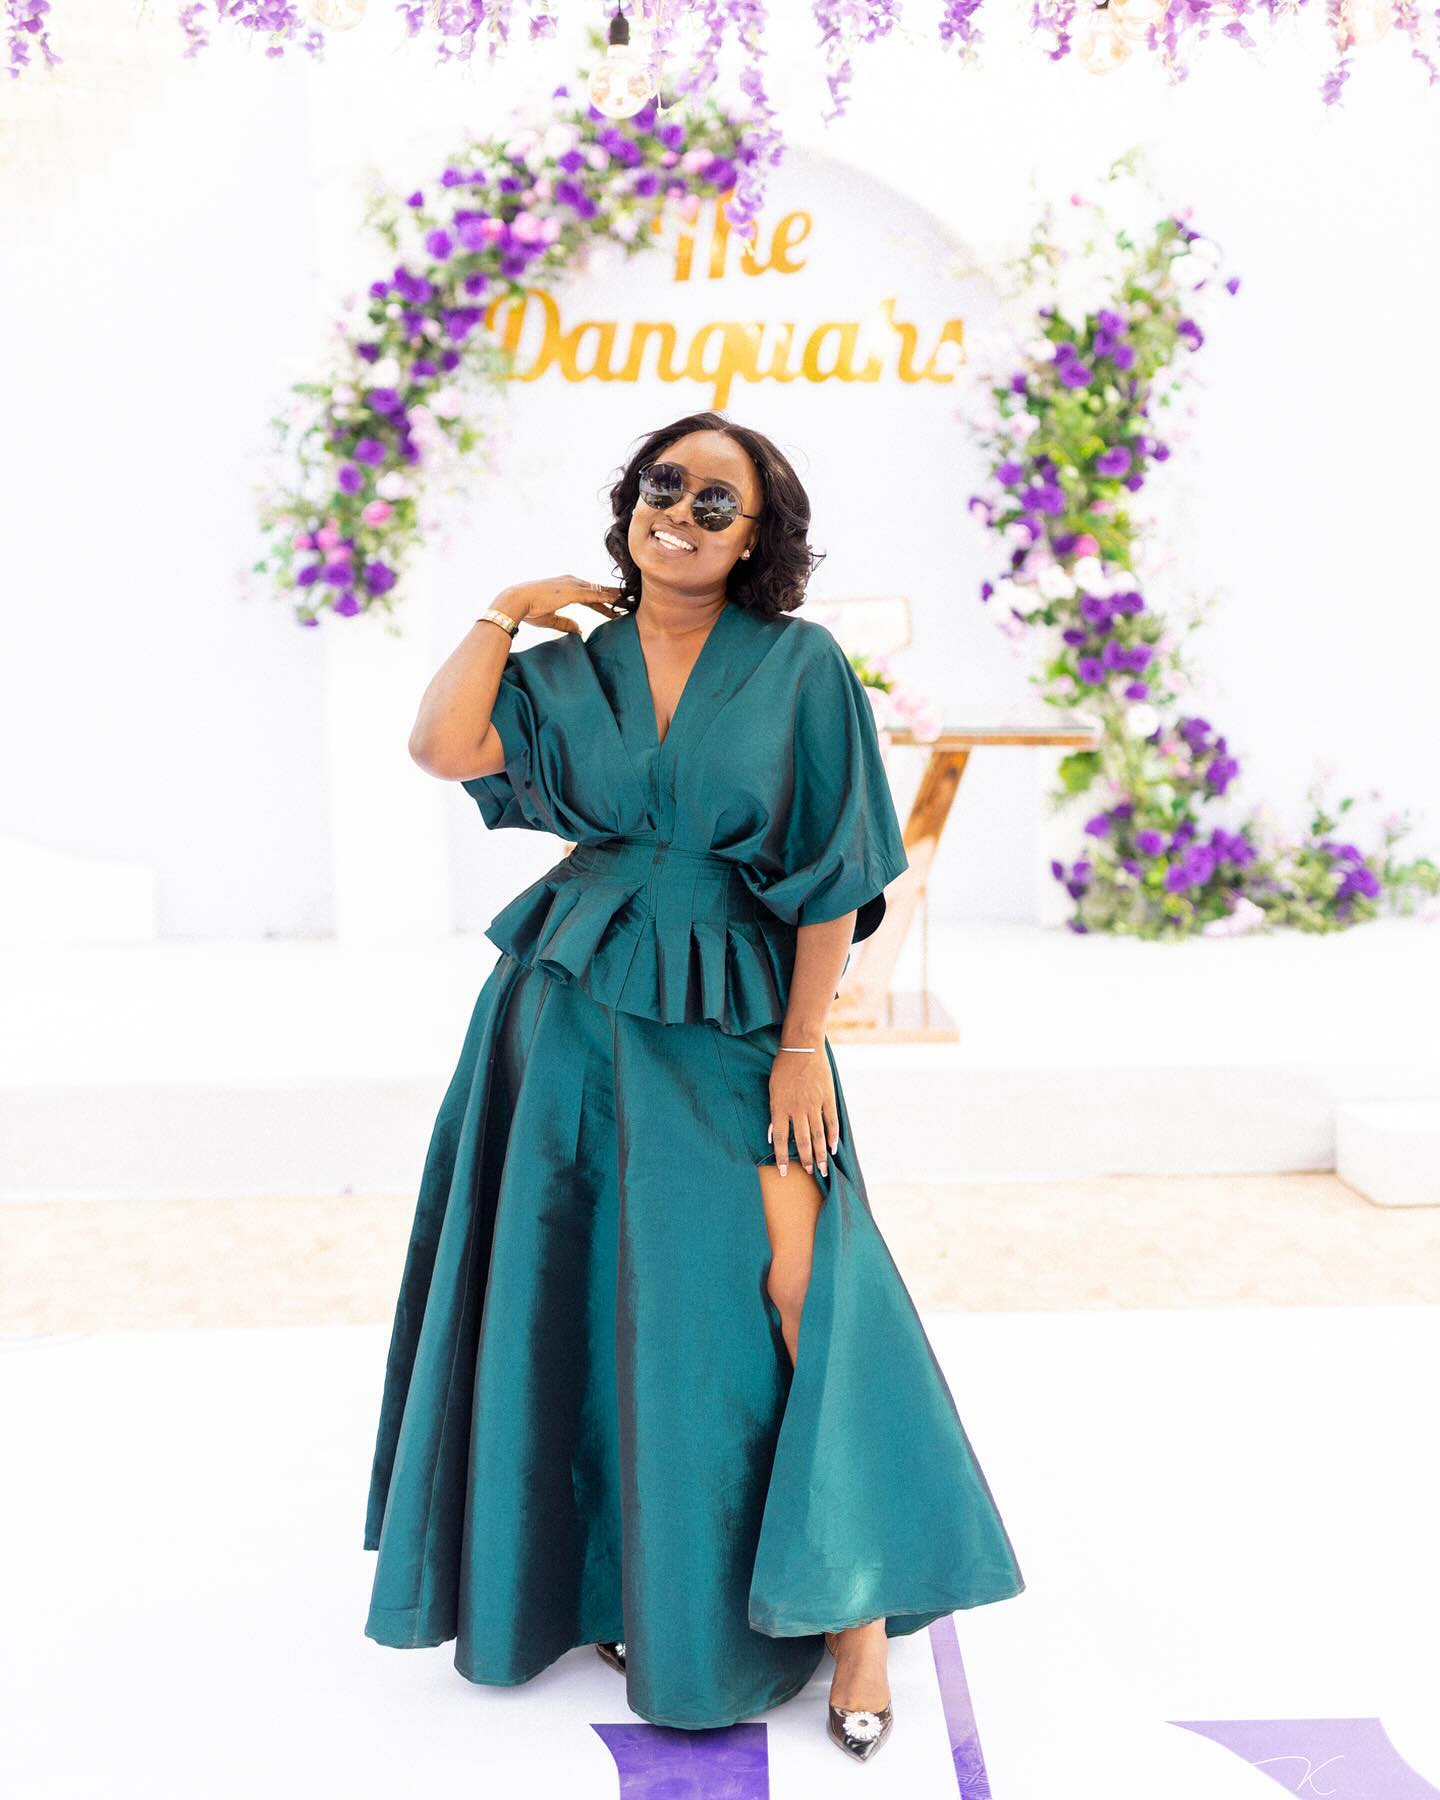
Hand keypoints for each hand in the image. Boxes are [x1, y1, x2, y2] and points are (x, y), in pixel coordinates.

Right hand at [499, 576, 626, 635]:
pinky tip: (619, 603)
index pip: (590, 596)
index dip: (604, 603)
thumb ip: (566, 623)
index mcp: (566, 587)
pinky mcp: (572, 591)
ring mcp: (573, 585)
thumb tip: (579, 630)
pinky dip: (608, 599)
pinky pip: (595, 595)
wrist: (516, 600)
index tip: (615, 610)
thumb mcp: (550, 618)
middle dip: (614, 598)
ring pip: (601, 591)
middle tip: (630, 604)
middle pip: (599, 591)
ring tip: (631, 603)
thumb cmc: (529, 609)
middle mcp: (572, 582)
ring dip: (616, 598)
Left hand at [768, 1043, 838, 1178]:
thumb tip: (774, 1135)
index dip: (782, 1157)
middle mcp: (797, 1109)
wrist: (801, 1047)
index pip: (781, 1139)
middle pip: (803, 1141)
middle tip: (810, 1173)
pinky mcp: (827, 1097)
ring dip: (821, 1154)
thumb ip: (775, 1113)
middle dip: (806, 1160)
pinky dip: (833, 1135)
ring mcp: (814, 1103)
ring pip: (818, 1135)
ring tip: (823, 1168)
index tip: (784, 1172)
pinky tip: (833, 1147)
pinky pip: (831, 1121)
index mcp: (780, 1107)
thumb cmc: (783, 1067)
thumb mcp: (772, 1089)